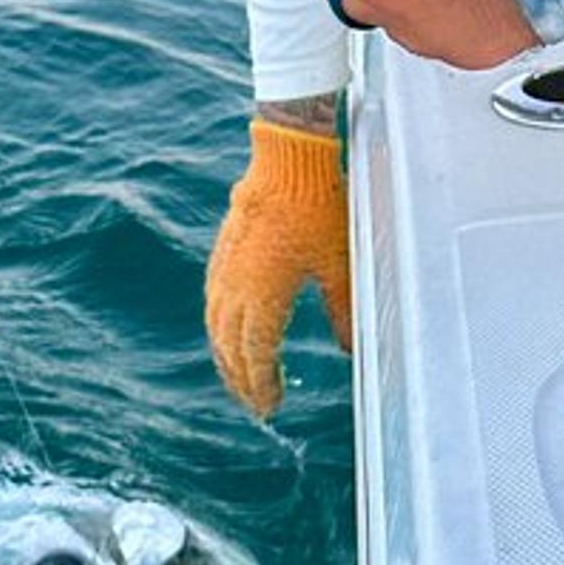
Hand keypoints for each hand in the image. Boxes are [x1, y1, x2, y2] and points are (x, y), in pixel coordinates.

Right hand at [205, 120, 350, 418]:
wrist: (288, 157)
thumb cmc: (319, 207)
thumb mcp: (339, 263)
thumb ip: (343, 311)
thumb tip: (350, 351)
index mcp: (264, 293)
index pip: (255, 353)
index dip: (260, 384)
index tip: (270, 407)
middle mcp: (236, 284)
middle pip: (229, 344)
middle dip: (239, 378)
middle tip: (254, 403)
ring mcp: (225, 266)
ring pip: (215, 323)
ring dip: (224, 354)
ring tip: (237, 375)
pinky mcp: (223, 249)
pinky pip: (213, 298)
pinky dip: (217, 324)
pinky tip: (226, 329)